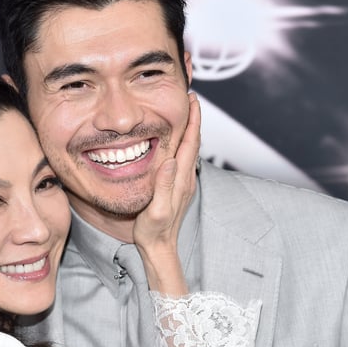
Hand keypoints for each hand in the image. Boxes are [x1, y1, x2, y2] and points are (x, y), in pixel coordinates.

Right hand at [134, 93, 200, 295]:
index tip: (192, 99)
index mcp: (180, 179)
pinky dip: (182, 142)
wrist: (160, 249)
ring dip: (189, 129)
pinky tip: (175, 140)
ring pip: (189, 149)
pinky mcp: (178, 187)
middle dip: (193, 118)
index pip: (190, 142)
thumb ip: (163, 186)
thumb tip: (170, 161)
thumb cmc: (153, 231)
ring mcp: (183, 183)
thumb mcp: (156, 210)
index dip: (192, 120)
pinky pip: (183, 158)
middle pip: (193, 141)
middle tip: (190, 97)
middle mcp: (185, 178)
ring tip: (185, 112)